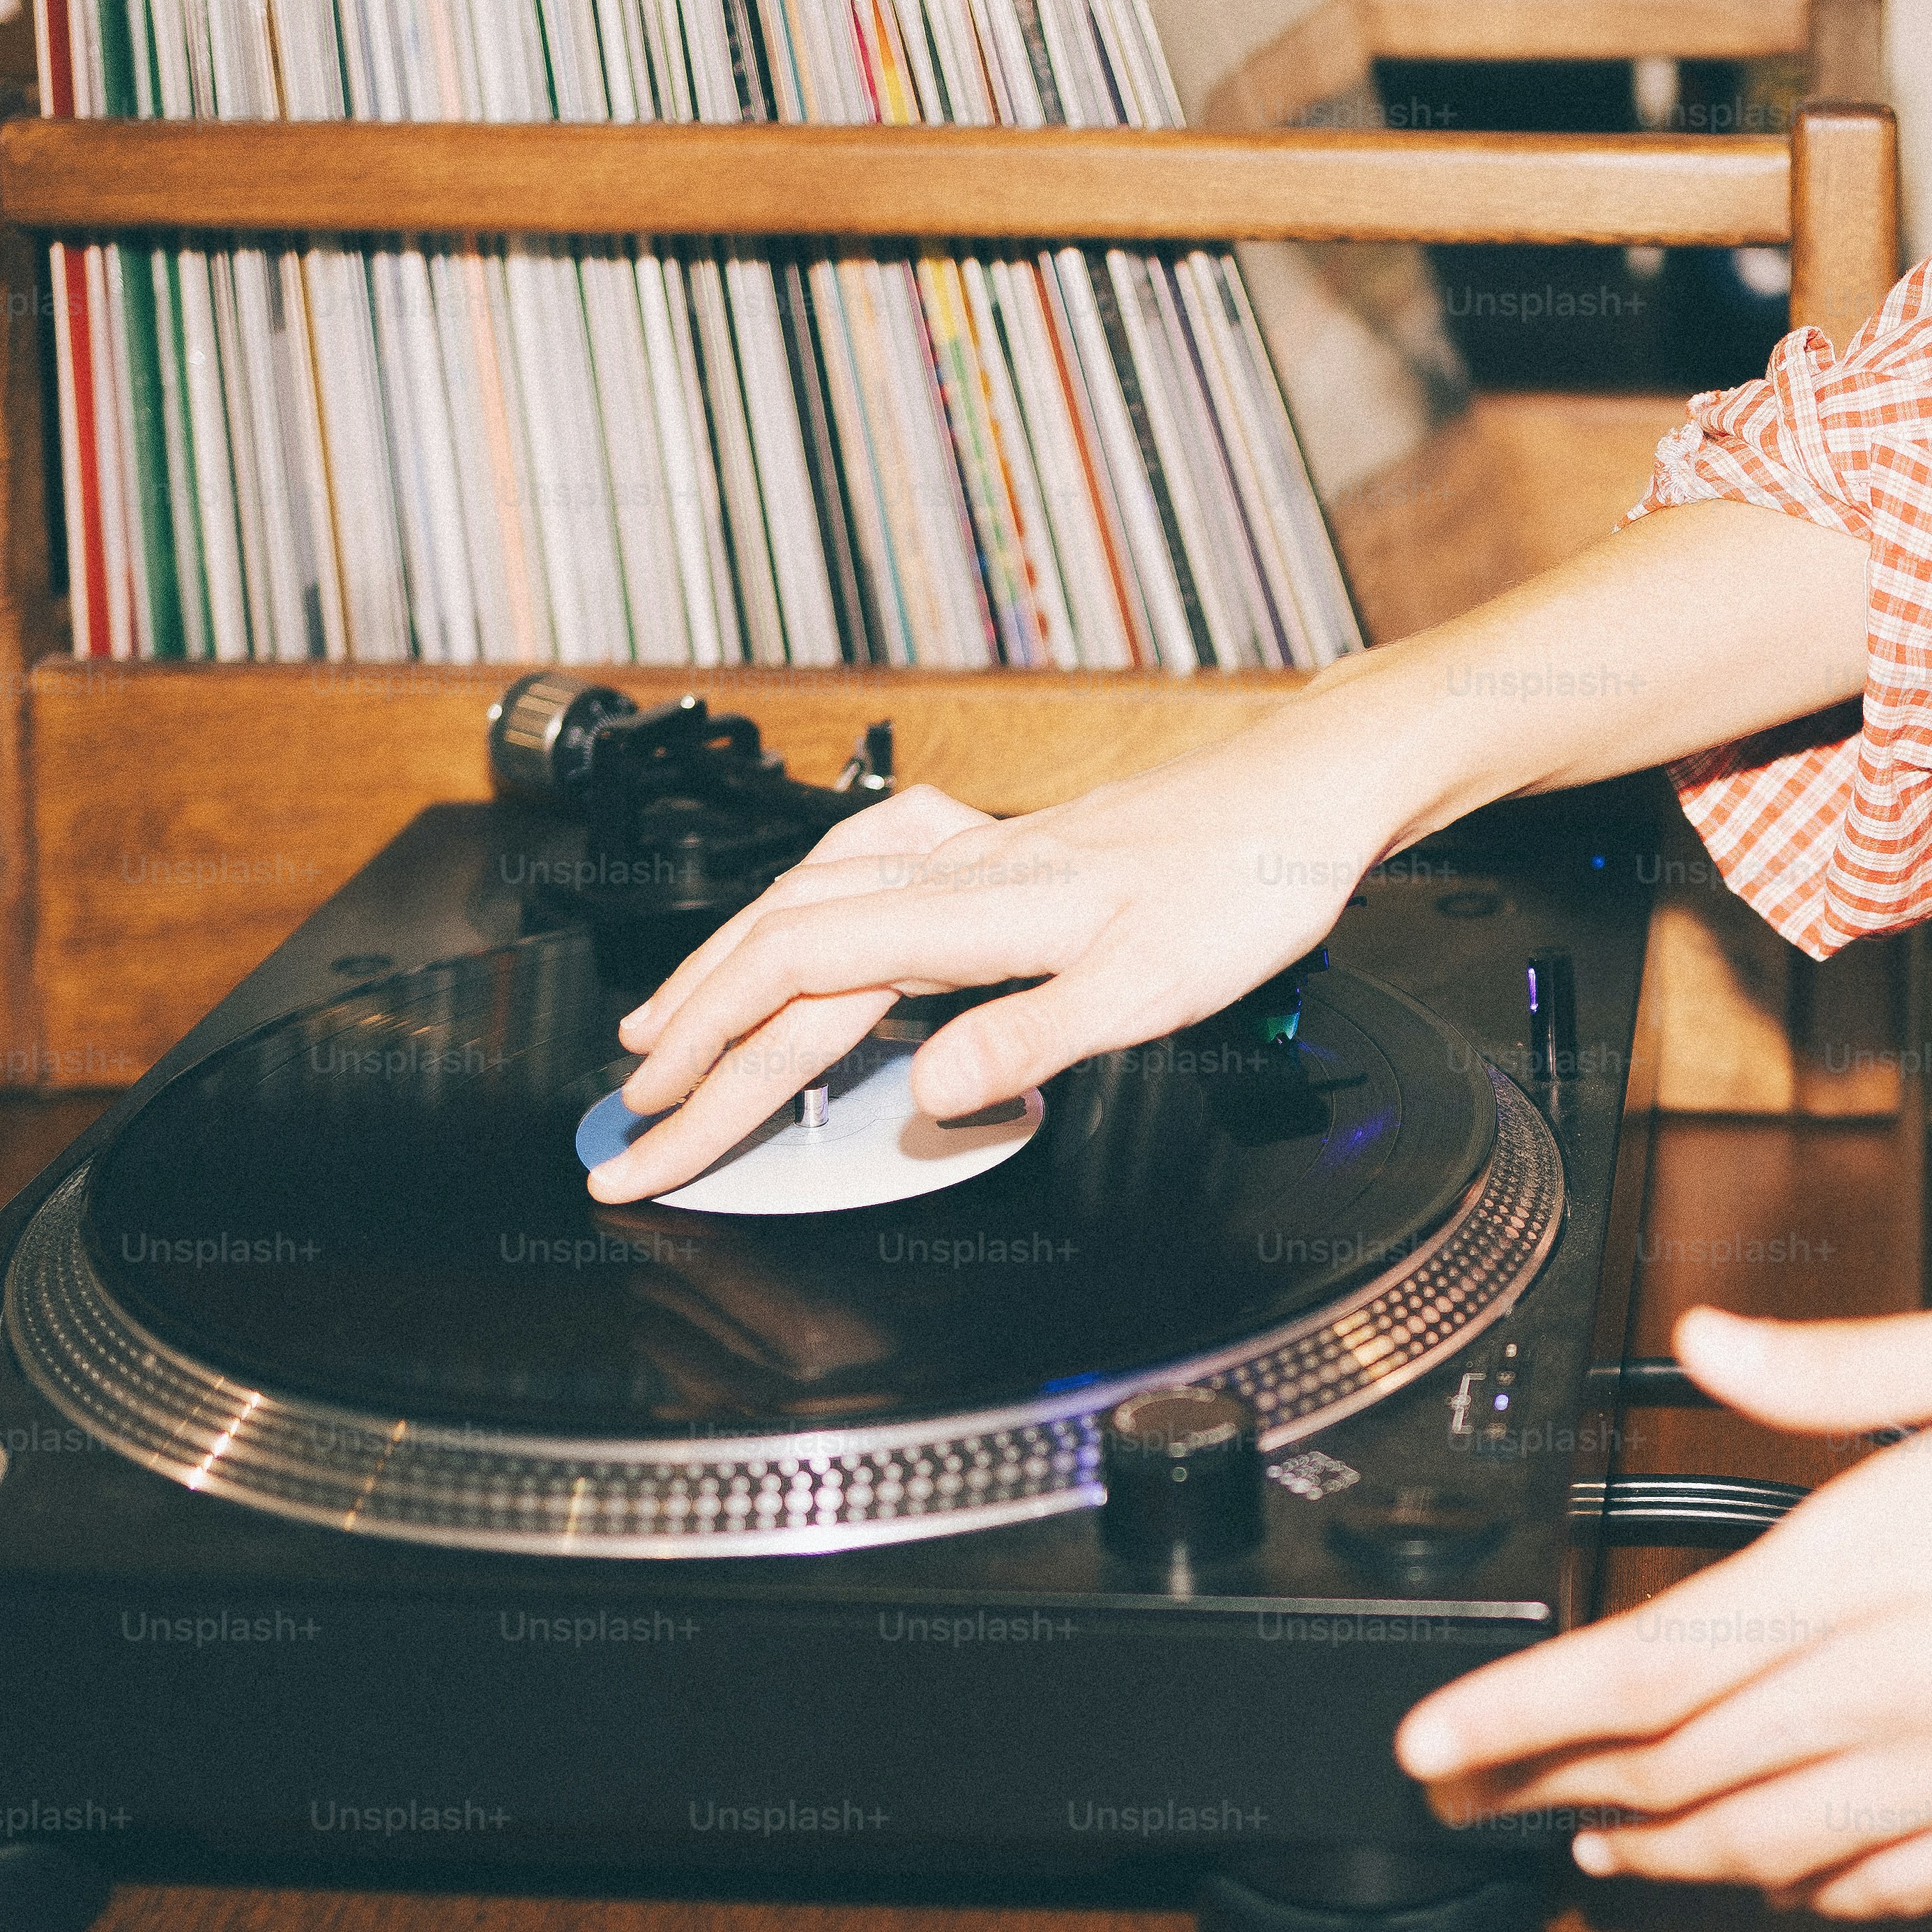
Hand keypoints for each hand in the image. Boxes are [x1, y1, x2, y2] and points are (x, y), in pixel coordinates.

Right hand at [582, 752, 1387, 1202]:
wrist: (1307, 792)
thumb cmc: (1244, 884)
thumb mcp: (1149, 990)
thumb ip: (1027, 1039)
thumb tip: (926, 1095)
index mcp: (970, 911)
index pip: (794, 989)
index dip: (710, 1068)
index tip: (652, 1140)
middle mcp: (950, 872)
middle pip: (776, 952)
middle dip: (687, 1041)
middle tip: (624, 1122)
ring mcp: (969, 855)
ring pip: (804, 905)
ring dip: (724, 974)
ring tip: (666, 1032)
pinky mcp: (998, 852)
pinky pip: (857, 879)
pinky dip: (798, 917)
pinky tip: (798, 929)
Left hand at [1394, 1302, 1931, 1915]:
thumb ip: (1840, 1366)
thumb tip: (1708, 1338)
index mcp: (1878, 1571)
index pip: (1648, 1668)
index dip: (1518, 1713)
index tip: (1428, 1741)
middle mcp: (1911, 1695)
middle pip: (1684, 1770)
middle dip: (1549, 1784)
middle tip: (1463, 1793)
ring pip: (1774, 1845)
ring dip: (1665, 1847)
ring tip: (1590, 1835)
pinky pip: (1902, 1882)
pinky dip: (1813, 1888)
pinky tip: (1778, 1877)